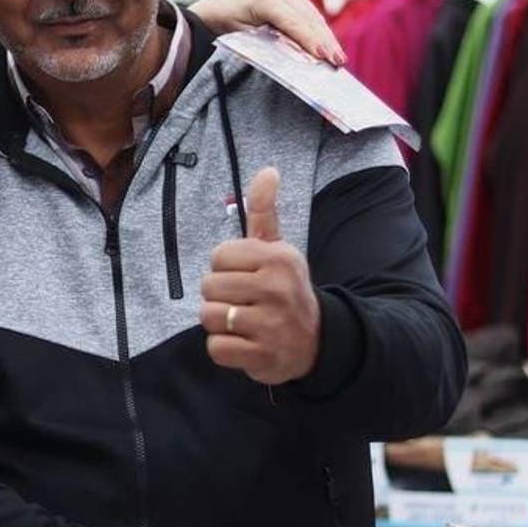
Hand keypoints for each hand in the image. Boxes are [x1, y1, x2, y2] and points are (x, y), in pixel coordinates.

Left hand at [187, 0, 345, 65]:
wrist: (217, 10)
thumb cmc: (227, 29)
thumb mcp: (245, 41)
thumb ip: (270, 46)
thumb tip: (297, 59)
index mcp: (265, 0)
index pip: (293, 24)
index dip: (310, 40)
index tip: (324, 56)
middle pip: (308, 20)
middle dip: (325, 42)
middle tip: (338, 62)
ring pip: (313, 18)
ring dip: (327, 38)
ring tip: (338, 58)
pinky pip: (309, 16)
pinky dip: (320, 32)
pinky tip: (329, 47)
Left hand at [201, 168, 320, 384]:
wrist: (318, 341)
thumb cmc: (286, 289)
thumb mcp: (279, 249)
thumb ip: (265, 211)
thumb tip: (267, 170)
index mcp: (278, 258)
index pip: (218, 256)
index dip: (224, 268)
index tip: (245, 276)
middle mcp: (276, 288)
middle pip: (209, 286)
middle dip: (220, 296)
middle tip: (244, 302)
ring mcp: (270, 324)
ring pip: (209, 317)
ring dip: (220, 323)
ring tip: (243, 322)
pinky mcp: (262, 356)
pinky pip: (216, 347)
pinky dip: (224, 348)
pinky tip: (244, 343)